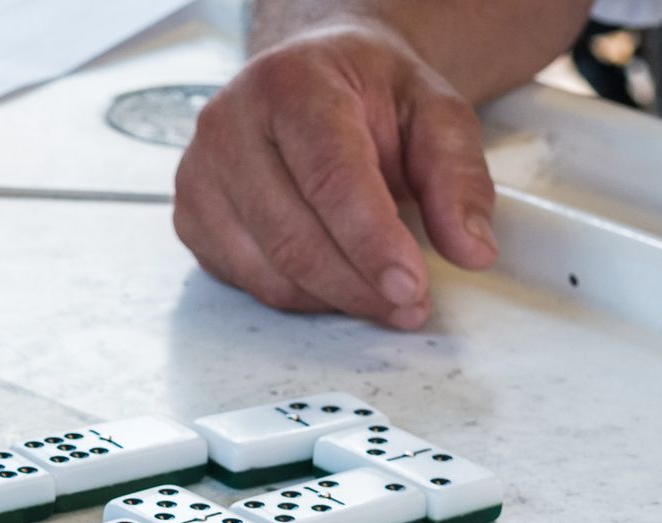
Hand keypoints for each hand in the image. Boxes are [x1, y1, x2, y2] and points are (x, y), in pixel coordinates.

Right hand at [174, 21, 497, 328]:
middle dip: (358, 286)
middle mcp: (229, 125)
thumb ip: (457, 177)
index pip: (328, 176)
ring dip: (333, 298)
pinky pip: (248, 282)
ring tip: (383, 296)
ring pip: (268, 270)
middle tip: (411, 306)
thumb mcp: (435, 112)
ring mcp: (200, 175)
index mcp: (291, 83)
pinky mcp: (191, 219)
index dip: (371, 241)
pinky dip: (300, 296)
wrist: (314, 77)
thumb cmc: (368, 94)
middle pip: (293, 236)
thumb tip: (470, 249)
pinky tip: (337, 280)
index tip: (411, 288)